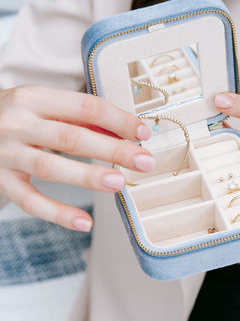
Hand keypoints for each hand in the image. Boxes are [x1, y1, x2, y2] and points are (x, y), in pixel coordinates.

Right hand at [0, 85, 154, 230]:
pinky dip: (58, 213)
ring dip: (88, 176)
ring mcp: (6, 153)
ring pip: (52, 167)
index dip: (117, 119)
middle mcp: (17, 123)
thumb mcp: (41, 104)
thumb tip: (123, 134)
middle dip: (113, 150)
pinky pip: (30, 201)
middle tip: (144, 161)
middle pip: (72, 137)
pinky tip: (84, 222)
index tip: (143, 132)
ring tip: (119, 183)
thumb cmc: (13, 114)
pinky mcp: (0, 180)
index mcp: (33, 97)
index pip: (84, 106)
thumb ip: (77, 117)